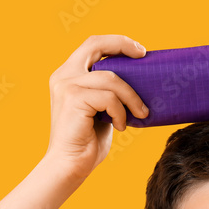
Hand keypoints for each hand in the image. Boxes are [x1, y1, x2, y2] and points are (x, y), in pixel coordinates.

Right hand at [45, 35, 149, 181]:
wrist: (70, 165)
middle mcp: (63, 75)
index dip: (116, 42)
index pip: (92, 45)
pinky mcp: (73, 99)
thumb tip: (141, 82)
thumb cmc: (88, 142)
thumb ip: (109, 93)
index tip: (139, 51)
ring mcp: (67, 86)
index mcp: (68, 75)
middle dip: (123, 45)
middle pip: (95, 44)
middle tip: (144, 56)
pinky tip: (120, 126)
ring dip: (131, 97)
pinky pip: (110, 98)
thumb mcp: (101, 110)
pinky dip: (121, 112)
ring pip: (111, 79)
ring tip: (140, 114)